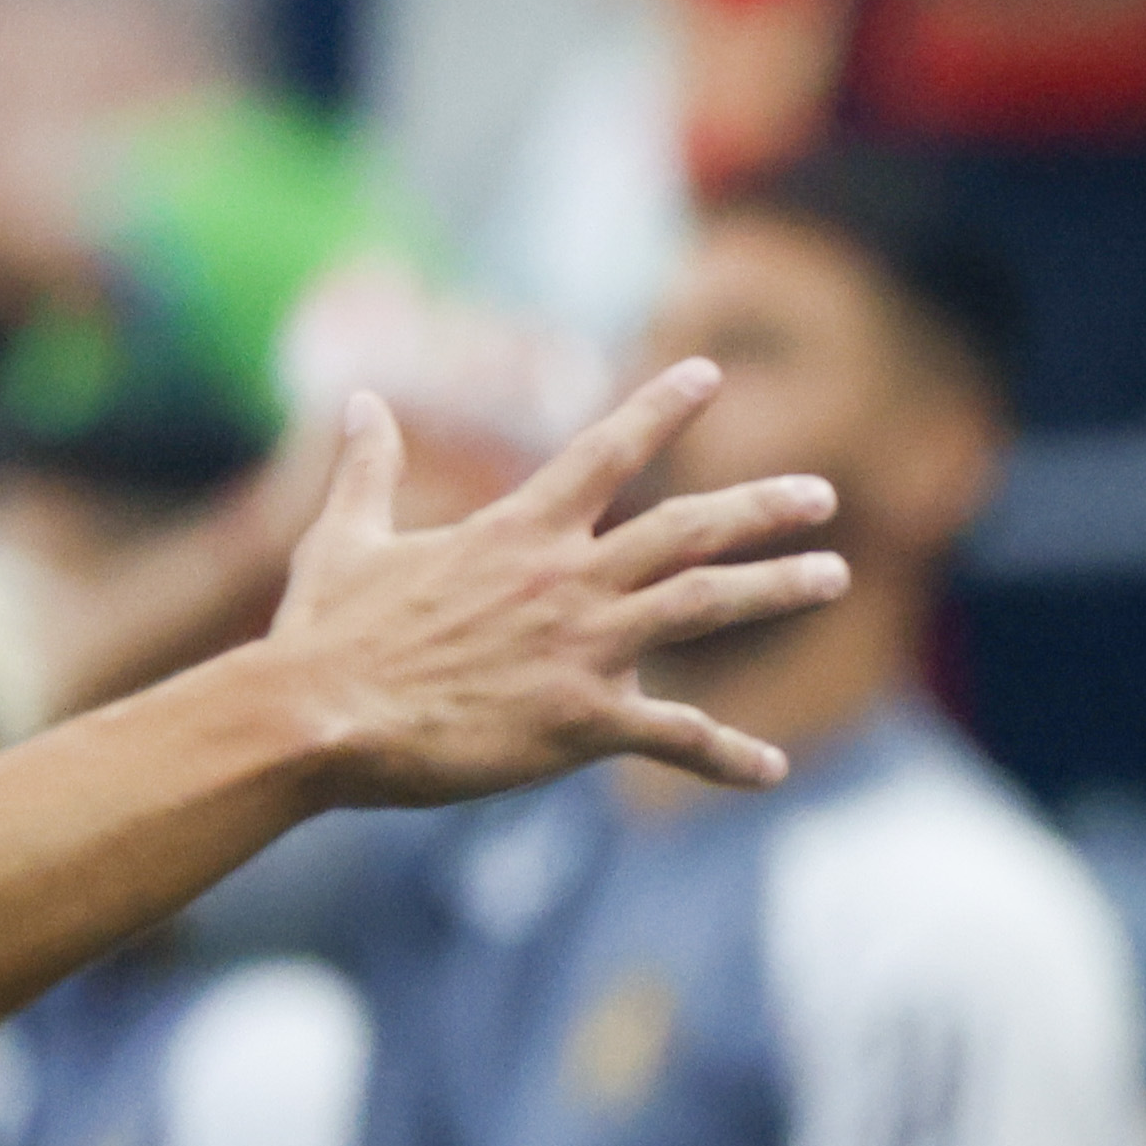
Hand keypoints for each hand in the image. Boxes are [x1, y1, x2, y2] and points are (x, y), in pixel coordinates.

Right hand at [260, 364, 844, 807]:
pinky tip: (772, 770)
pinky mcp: (581, 720)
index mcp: (516, 530)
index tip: (709, 375)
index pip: (605, 451)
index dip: (660, 408)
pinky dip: (729, 754)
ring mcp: (581, 648)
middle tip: (824, 497)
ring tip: (833, 577)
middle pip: (688, 527)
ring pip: (704, 605)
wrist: (312, 720)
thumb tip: (358, 403)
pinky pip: (675, 736)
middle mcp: (565, 578)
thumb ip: (365, 469)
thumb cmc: (322, 634)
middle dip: (762, 508)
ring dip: (775, 589)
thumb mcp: (341, 537)